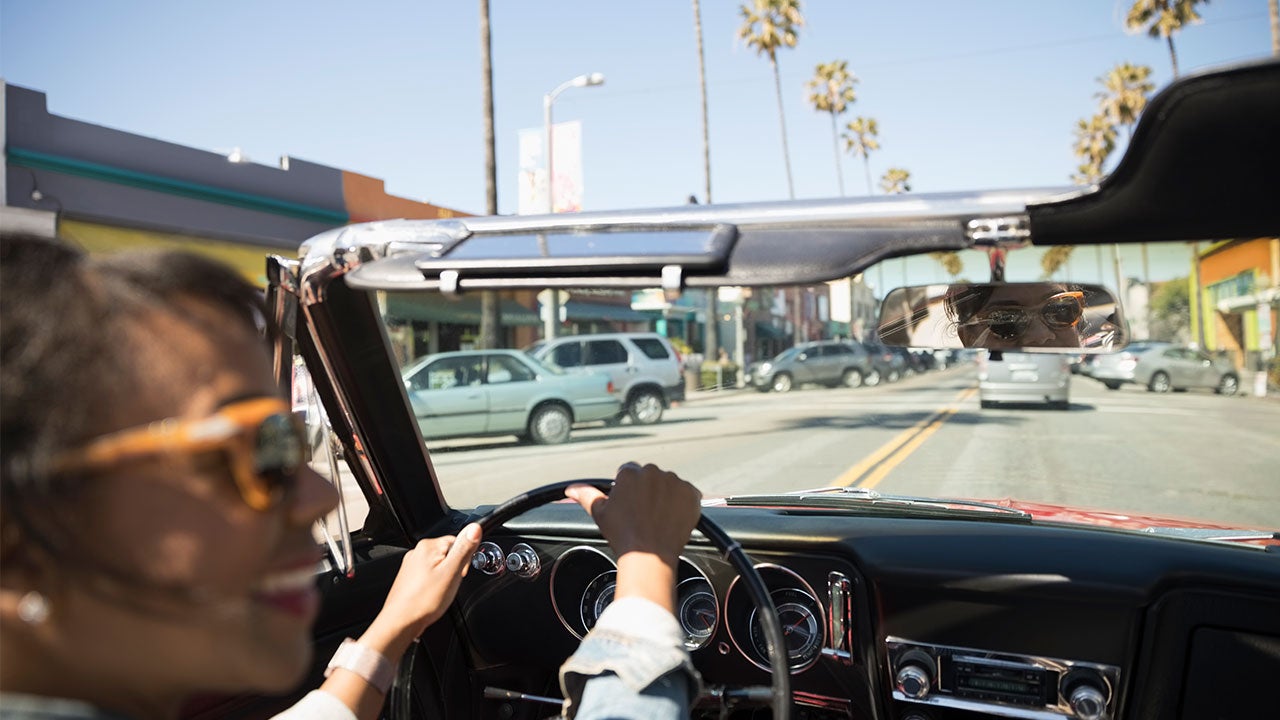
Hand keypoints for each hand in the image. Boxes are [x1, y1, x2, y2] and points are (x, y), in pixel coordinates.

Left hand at [365, 523, 482, 648]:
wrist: (401, 622)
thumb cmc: (423, 600)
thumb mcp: (452, 572)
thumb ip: (464, 549)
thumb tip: (475, 528)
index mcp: (428, 546)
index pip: (458, 543)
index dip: (463, 561)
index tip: (459, 573)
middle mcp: (417, 553)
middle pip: (449, 555)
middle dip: (453, 571)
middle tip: (449, 585)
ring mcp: (412, 566)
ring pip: (440, 567)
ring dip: (444, 579)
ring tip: (439, 593)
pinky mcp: (409, 578)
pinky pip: (430, 577)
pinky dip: (434, 586)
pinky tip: (432, 596)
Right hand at [565, 463, 700, 563]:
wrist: (649, 556)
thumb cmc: (623, 535)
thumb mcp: (600, 514)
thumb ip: (586, 495)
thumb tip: (571, 489)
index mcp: (630, 473)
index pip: (630, 472)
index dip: (629, 489)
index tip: (631, 504)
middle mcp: (653, 472)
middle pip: (650, 477)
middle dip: (648, 490)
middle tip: (644, 514)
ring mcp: (674, 482)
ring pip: (669, 484)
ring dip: (666, 496)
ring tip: (659, 518)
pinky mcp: (691, 494)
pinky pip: (688, 494)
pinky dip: (683, 503)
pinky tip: (673, 518)